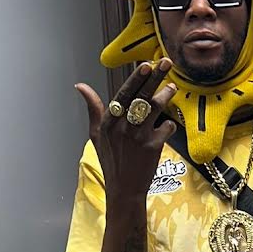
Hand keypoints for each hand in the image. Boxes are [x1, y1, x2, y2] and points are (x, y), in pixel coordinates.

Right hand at [75, 60, 177, 203]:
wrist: (124, 189)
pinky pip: (166, 128)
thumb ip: (93, 108)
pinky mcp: (153, 147)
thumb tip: (80, 86)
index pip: (124, 94)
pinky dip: (169, 124)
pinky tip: (168, 124)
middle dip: (154, 77)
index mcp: (109, 121)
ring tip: (171, 86)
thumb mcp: (96, 134)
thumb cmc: (110, 160)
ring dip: (165, 95)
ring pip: (156, 109)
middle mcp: (124, 127)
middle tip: (165, 62)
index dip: (136, 79)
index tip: (145, 64)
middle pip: (141, 96)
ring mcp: (139, 137)